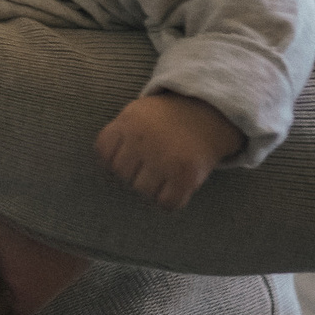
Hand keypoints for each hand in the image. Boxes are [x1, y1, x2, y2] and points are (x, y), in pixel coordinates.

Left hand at [94, 91, 243, 209]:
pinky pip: (166, 203)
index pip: (103, 152)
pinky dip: (169, 201)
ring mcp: (165, 158)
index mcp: (129, 121)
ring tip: (164, 175)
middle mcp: (145, 139)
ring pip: (142, 190)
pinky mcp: (186, 174)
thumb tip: (105, 172)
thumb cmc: (167, 119)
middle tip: (150, 166)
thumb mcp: (138, 113)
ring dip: (151, 188)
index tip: (128, 157)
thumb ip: (119, 135)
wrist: (211, 112)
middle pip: (121, 174)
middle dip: (132, 173)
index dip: (112, 159)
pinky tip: (175, 188)